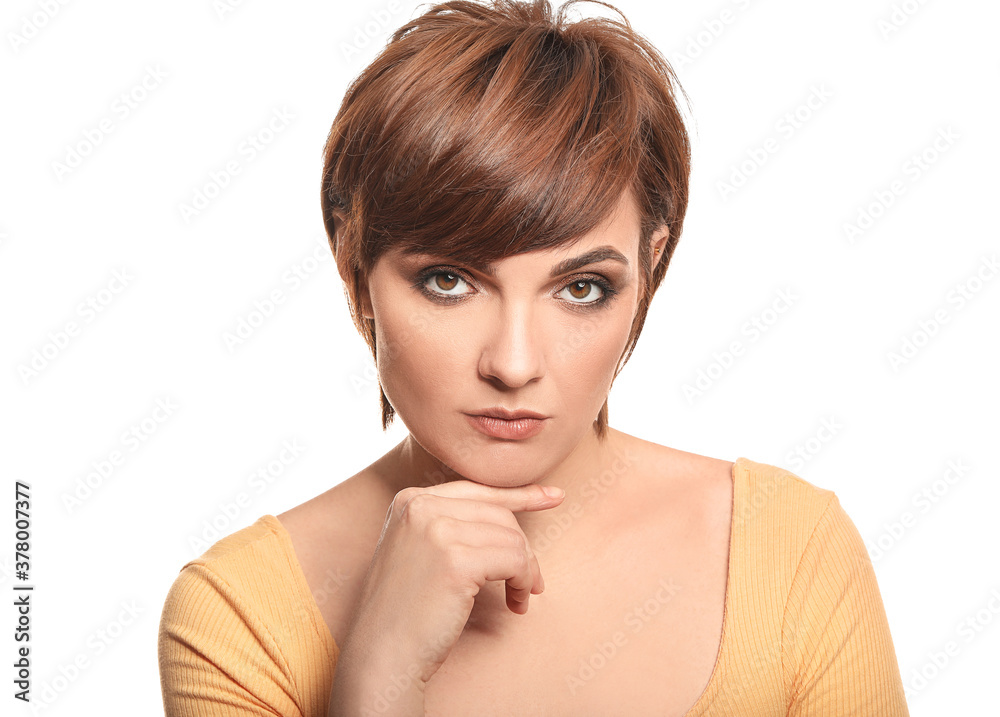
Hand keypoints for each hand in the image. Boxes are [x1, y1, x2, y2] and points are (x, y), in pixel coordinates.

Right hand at [331, 479, 564, 710]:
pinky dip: (524, 582)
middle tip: (530, 583)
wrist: (381, 655)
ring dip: (526, 571)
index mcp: (409, 500)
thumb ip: (450, 526)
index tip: (552, 497)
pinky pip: (515, 561)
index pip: (477, 491)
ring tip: (520, 597)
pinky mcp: (455, 561)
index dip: (518, 496)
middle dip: (523, 549)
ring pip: (511, 538)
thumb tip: (511, 509)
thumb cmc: (406, 612)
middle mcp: (419, 507)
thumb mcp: (420, 552)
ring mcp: (435, 531)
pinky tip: (516, 603)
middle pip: (498, 515)